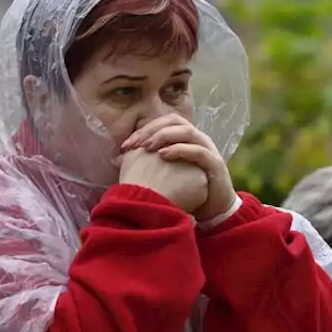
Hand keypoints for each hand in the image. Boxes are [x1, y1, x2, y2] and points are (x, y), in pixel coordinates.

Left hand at [122, 115, 237, 222]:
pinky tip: (163, 155)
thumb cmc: (188, 190)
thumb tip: (116, 160)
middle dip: (152, 130)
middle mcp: (197, 139)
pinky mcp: (214, 164)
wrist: (215, 209)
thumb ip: (145, 163)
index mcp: (185, 139)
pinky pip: (198, 151)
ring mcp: (208, 150)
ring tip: (148, 147)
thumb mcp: (165, 174)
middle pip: (174, 121)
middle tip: (135, 144)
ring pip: (187, 132)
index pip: (163, 122)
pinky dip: (180, 150)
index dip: (144, 130)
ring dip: (165, 136)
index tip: (125, 146)